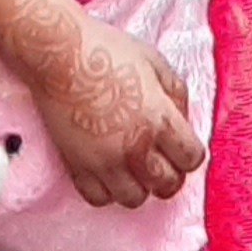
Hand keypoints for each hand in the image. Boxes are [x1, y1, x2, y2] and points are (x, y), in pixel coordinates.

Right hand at [0, 0, 205, 209]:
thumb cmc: (107, 51)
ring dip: (138, 185)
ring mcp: (105, 161)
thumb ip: (176, 93)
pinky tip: (107, 169)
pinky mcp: (78, 166)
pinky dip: (106, 190)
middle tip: (159, 158)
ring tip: (132, 166)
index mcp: (159, 119)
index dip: (189, 154)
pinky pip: (99, 199)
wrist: (59, 54)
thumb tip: (182, 119)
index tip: (179, 146)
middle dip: (169, 174)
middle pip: (167, 185)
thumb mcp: (154, 61)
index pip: (191, 160)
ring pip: (135, 199)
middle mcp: (136, 148)